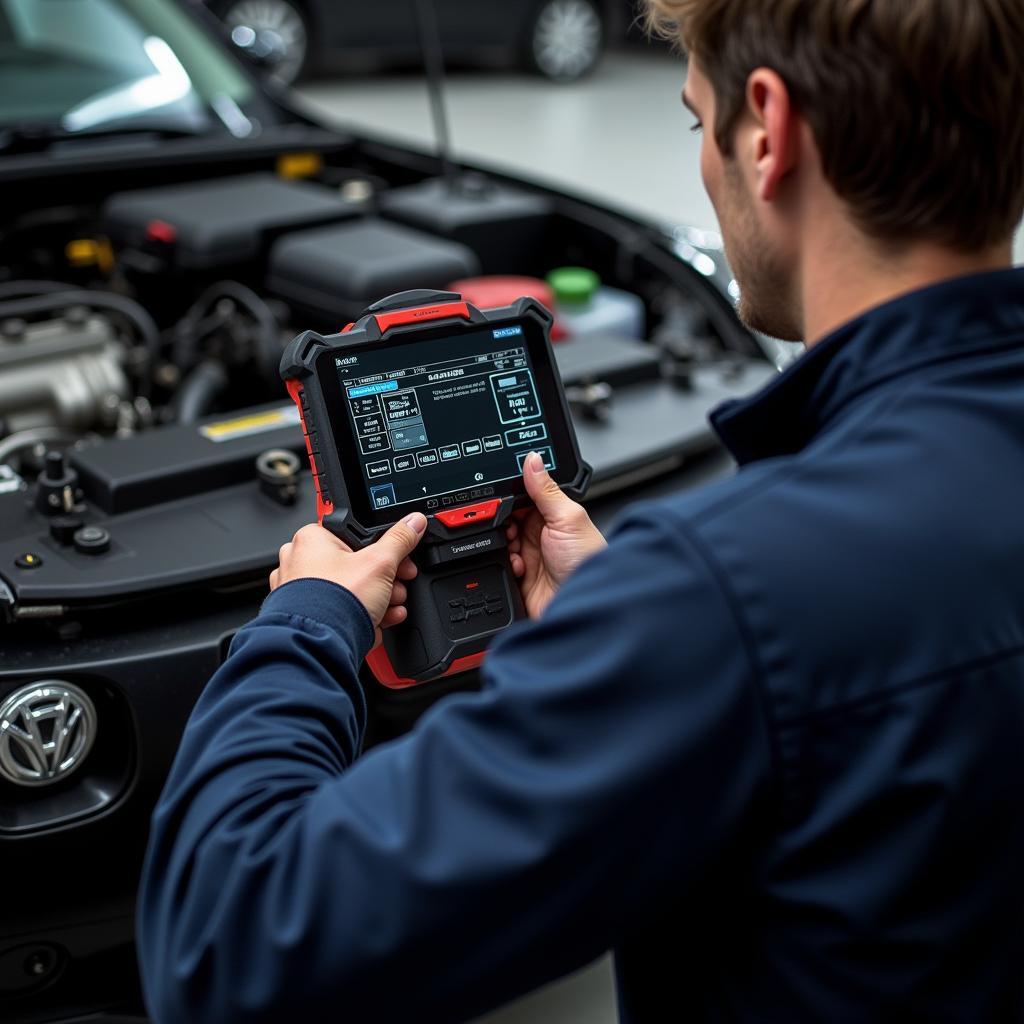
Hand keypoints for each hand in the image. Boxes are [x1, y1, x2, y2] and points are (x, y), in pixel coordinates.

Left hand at [270, 515, 426, 642]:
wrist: (320, 647)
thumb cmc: (335, 603)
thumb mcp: (380, 563)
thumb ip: (400, 540)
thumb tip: (413, 523)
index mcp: (312, 539)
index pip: (357, 535)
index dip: (386, 548)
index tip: (402, 559)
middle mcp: (300, 562)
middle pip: (356, 564)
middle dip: (385, 578)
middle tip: (398, 584)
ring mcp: (301, 593)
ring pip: (350, 589)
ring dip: (379, 598)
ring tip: (390, 606)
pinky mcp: (309, 617)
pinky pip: (341, 609)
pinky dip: (362, 614)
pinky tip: (379, 619)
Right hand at [506, 452, 605, 618]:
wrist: (584, 604)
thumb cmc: (588, 562)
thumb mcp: (567, 518)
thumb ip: (546, 490)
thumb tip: (532, 459)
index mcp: (552, 515)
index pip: (522, 496)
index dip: (509, 496)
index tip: (500, 498)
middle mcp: (540, 534)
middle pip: (506, 519)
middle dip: (501, 522)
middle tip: (509, 527)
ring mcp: (530, 557)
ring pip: (500, 542)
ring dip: (503, 544)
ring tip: (516, 549)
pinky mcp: (520, 578)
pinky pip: (499, 566)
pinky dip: (504, 564)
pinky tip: (518, 567)